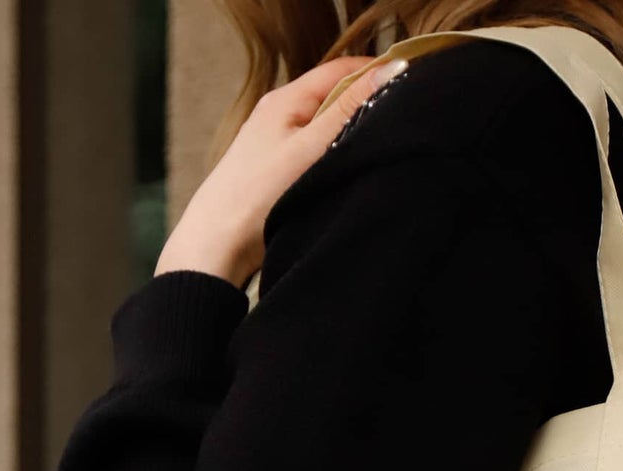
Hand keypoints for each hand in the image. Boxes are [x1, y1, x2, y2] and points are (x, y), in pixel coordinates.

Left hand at [154, 53, 410, 288]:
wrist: (214, 249)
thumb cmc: (254, 200)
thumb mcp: (309, 149)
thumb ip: (348, 109)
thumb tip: (390, 70)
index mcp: (284, 99)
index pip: (341, 68)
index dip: (376, 73)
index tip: (409, 87)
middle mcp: (278, 115)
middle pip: (334, 97)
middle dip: (366, 106)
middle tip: (398, 124)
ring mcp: (275, 145)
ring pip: (325, 129)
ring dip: (349, 136)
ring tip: (374, 152)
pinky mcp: (275, 174)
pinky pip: (314, 155)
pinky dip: (333, 159)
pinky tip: (344, 175)